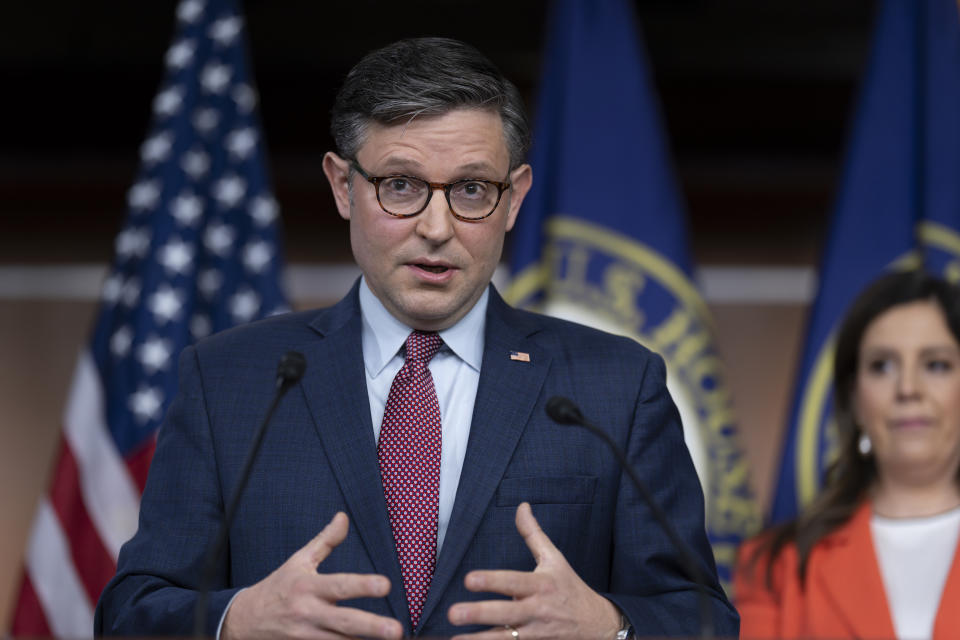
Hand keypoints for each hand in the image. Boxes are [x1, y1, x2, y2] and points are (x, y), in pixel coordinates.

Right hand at [221, 512, 403, 639]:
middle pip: (344, 621)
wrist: (245, 620)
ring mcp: (306, 636)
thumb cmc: (279, 587)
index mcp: (308, 587)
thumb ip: (326, 541)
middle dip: (371, 627)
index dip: (362, 585)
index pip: (339, 586)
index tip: (385, 584)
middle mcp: (309, 613)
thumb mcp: (299, 560)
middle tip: (395, 631)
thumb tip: (344, 517)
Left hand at [447, 502, 621, 639]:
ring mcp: (536, 633)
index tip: (468, 579)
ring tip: (453, 639)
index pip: (513, 582)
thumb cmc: (569, 588)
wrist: (598, 624)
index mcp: (541, 585)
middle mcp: (537, 610)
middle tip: (454, 613)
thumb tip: (522, 506)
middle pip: (506, 613)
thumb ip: (533, 534)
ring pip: (505, 639)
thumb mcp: (555, 558)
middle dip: (479, 613)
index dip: (491, 580)